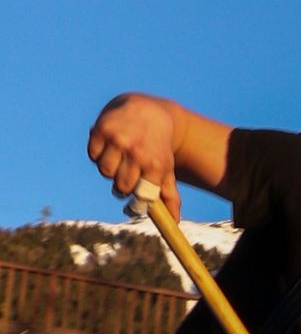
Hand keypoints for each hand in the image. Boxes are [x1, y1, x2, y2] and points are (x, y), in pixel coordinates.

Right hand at [88, 93, 179, 215]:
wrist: (148, 111)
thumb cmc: (157, 147)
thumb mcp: (166, 169)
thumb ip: (170, 196)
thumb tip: (174, 222)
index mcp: (155, 164)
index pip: (140, 196)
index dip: (135, 201)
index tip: (134, 199)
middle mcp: (137, 151)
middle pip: (120, 187)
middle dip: (122, 185)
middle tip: (128, 173)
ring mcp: (118, 139)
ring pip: (105, 171)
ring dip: (110, 169)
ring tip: (119, 157)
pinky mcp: (102, 129)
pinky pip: (93, 154)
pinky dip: (98, 153)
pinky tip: (109, 145)